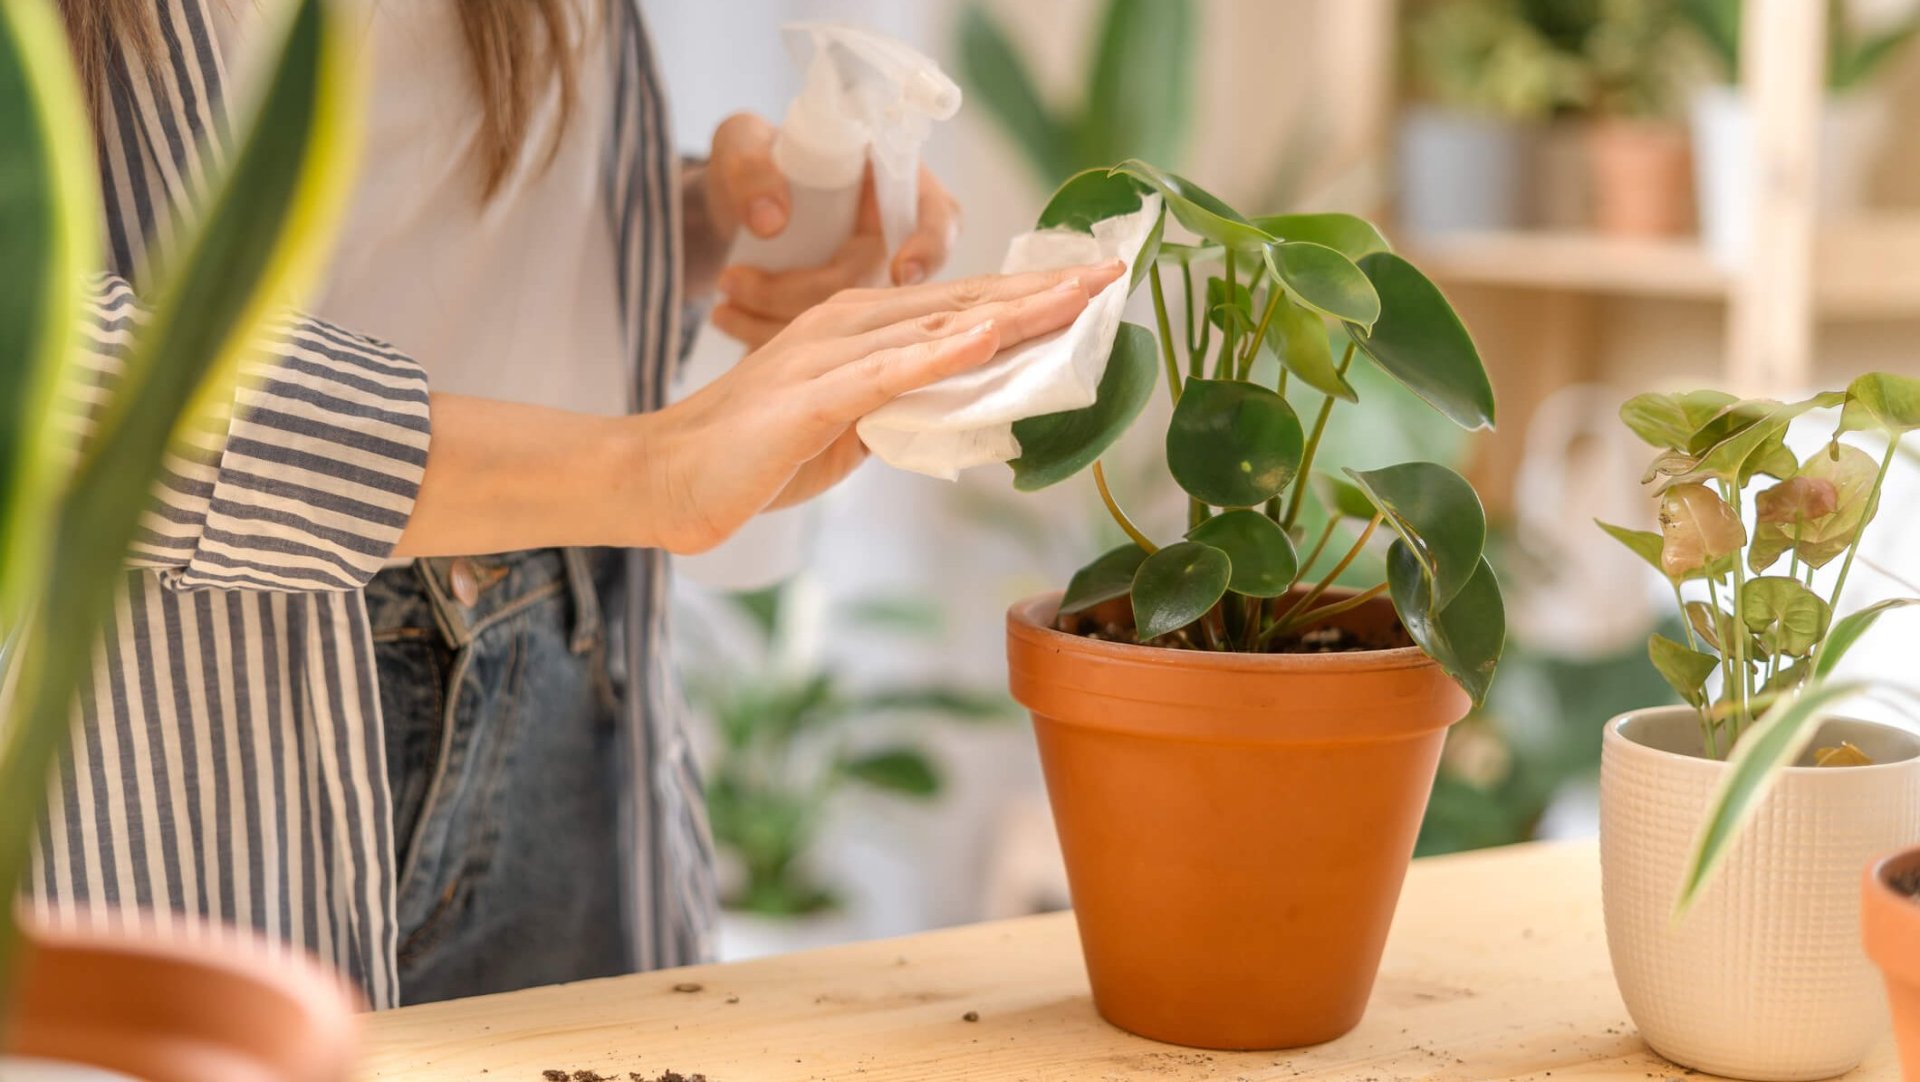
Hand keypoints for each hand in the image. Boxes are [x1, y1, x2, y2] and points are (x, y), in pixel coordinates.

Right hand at [639, 260, 1124, 554]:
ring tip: (1076, 294)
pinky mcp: (810, 398)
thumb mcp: (851, 427)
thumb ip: (904, 406)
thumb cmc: (758, 455)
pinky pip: (885, 372)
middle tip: (1113, 272)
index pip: (959, 306)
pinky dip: (939, 354)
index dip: (1028, 293)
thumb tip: (964, 405)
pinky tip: (987, 338)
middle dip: (1041, 289)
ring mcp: (828, 356)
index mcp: (860, 328)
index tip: (1092, 283)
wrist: (669, 477)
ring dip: (1011, 310)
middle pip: (962, 302)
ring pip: (935, 326)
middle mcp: (849, 325)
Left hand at [702, 112, 961, 347]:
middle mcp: (891, 238)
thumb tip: (771, 221)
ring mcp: (868, 282)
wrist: (730, 206)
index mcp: (892, 182)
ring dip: (776, 321)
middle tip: (732, 280)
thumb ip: (751, 167)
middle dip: (798, 291)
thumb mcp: (741, 142)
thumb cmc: (752, 160)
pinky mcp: (843, 320)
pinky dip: (769, 339)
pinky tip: (729, 321)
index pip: (937, 217)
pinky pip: (821, 345)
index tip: (903, 270)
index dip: (931, 247)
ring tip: (721, 304)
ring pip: (845, 326)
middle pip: (872, 283)